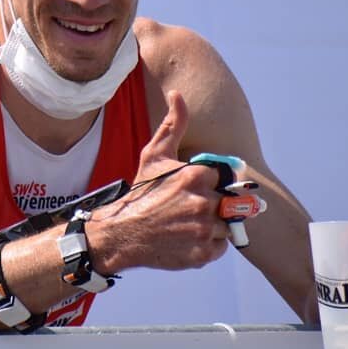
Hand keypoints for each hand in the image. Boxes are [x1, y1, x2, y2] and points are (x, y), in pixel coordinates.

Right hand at [99, 91, 228, 270]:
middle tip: (188, 208)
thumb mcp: (154, 155)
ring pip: (225, 225)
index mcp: (196, 176)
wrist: (120, 232)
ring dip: (211, 225)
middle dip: (211, 204)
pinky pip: (220, 247)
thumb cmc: (140, 193)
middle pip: (227, 202)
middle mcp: (203, 203)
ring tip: (187, 223)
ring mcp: (203, 231)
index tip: (190, 188)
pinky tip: (187, 238)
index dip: (208, 183)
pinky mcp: (202, 254)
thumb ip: (173, 124)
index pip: (223, 178)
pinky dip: (208, 245)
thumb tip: (177, 94)